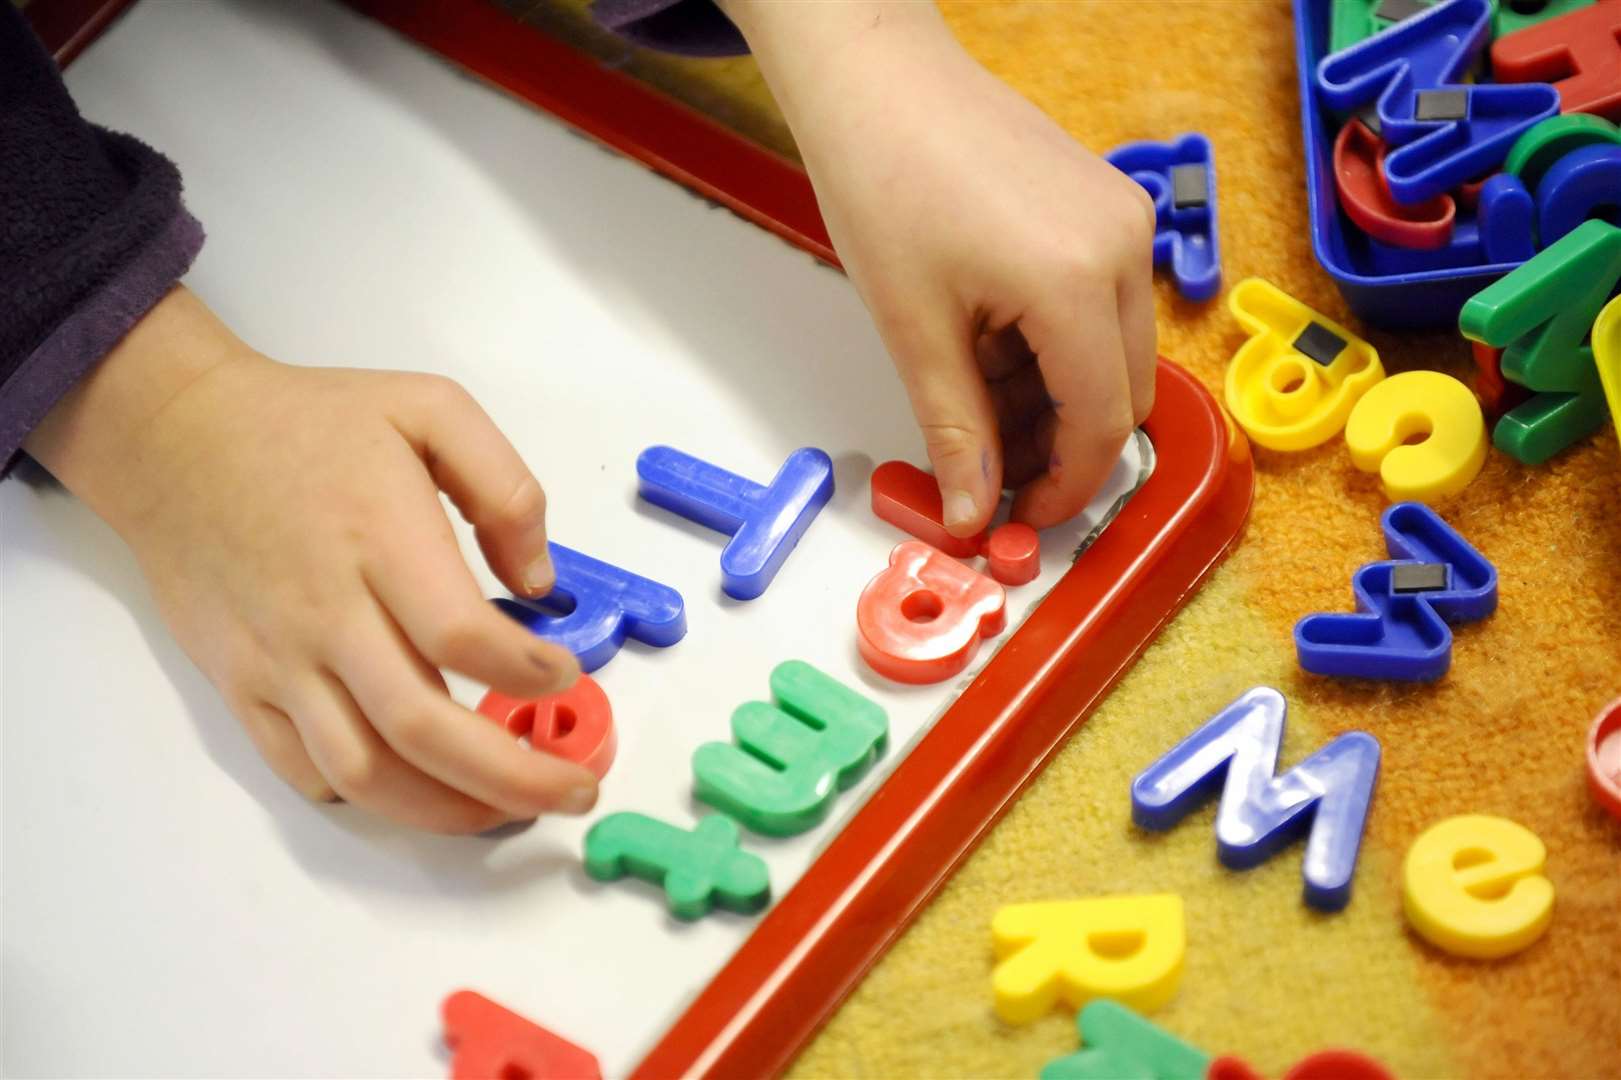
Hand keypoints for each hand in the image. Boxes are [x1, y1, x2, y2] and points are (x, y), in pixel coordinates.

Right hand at [25, 288, 591, 832]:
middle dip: (513, 776)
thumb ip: (505, 487)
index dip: (526, 673)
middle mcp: (327, 613)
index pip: (460, 635)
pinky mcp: (243, 687)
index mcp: (380, 539)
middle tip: (574, 789)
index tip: (565, 674)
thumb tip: (539, 581)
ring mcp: (279, 660)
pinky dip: (370, 797)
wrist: (178, 440)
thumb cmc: (310, 424)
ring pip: (365, 772)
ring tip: (508, 809)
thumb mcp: (429, 408)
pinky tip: (421, 790)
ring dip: (447, 809)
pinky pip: (306, 770)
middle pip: (422, 727)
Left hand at [723, 1, 1157, 534]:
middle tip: (990, 467)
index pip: (1101, 423)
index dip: (1064, 487)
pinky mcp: (1106, 205)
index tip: (1020, 515)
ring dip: (1055, 396)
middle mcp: (1121, 246)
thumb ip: (955, 429)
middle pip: (1123, 392)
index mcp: (1076, 280)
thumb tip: (973, 511)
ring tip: (973, 395)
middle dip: (1061, 445)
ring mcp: (1121, 219)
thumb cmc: (884, 177)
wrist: (877, 80)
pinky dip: (1056, 344)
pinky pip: (1102, 303)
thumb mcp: (913, 329)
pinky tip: (991, 343)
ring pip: (1114, 352)